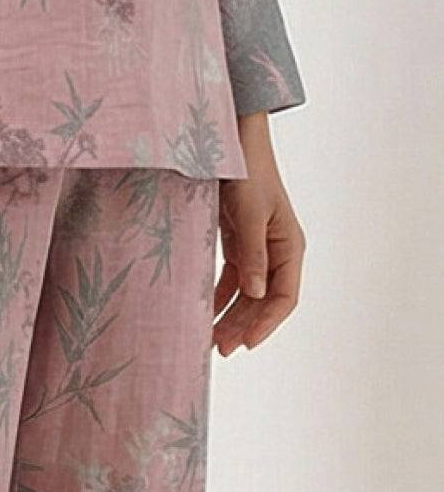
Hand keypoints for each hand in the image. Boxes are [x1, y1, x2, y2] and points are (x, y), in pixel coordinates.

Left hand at [213, 112, 304, 355]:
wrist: (228, 141)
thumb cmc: (246, 170)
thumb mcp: (251, 214)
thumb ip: (253, 255)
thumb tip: (256, 294)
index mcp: (289, 246)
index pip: (285, 297)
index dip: (267, 324)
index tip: (245, 344)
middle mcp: (276, 252)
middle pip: (262, 303)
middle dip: (243, 327)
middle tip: (219, 350)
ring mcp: (255, 250)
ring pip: (245, 296)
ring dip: (229, 318)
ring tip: (209, 341)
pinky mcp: (235, 245)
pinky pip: (229, 282)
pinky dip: (217, 299)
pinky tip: (203, 315)